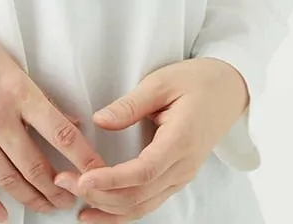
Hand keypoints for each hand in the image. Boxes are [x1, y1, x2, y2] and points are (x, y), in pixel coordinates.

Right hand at [0, 0, 109, 221]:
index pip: (60, 132)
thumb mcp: (8, 62)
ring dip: (31, 198)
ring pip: (8, 179)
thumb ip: (37, 96)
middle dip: (58, 188)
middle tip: (71, 199)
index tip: (99, 172)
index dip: (83, 158)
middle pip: (36, 165)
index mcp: (17, 89)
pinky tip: (3, 215)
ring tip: (47, 207)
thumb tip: (69, 121)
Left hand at [52, 57, 249, 222]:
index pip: (143, 172)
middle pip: (139, 196)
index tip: (82, 180)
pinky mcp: (176, 177)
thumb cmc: (196, 81)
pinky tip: (100, 210)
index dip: (111, 180)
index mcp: (181, 141)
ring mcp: (181, 176)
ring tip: (75, 204)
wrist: (229, 90)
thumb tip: (99, 120)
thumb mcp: (161, 82)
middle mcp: (183, 167)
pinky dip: (122, 210)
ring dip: (108, 209)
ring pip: (143, 207)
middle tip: (63, 182)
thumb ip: (130, 104)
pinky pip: (149, 202)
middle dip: (99, 196)